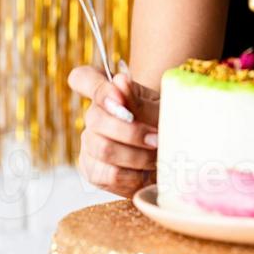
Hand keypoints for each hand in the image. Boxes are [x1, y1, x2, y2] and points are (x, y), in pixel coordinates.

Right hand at [67, 64, 160, 198]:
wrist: (171, 155)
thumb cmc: (162, 125)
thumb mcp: (157, 108)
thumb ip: (137, 100)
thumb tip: (119, 82)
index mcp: (108, 92)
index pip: (83, 78)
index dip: (97, 88)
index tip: (119, 96)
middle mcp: (93, 116)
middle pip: (95, 119)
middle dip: (130, 132)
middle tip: (156, 139)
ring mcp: (90, 145)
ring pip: (103, 149)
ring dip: (137, 156)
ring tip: (156, 157)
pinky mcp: (93, 172)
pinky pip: (109, 175)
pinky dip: (134, 176)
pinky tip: (145, 172)